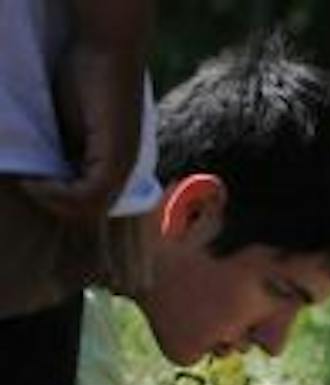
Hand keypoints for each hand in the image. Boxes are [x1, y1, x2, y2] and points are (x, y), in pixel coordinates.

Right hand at [22, 43, 142, 229]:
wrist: (106, 52)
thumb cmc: (87, 80)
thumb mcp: (72, 124)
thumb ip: (67, 149)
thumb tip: (48, 170)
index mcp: (114, 163)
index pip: (90, 201)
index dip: (58, 200)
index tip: (31, 183)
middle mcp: (124, 168)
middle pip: (92, 210)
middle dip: (55, 205)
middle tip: (29, 188)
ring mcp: (124, 164)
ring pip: (93, 207)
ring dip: (56, 202)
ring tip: (32, 185)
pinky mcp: (117, 155)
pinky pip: (93, 193)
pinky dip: (63, 193)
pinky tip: (39, 180)